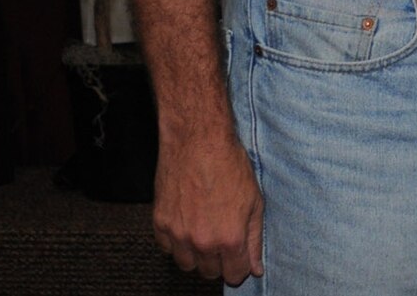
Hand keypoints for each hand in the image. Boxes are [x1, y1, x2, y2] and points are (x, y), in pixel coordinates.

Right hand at [152, 128, 263, 283]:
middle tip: (223, 237)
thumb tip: (256, 269)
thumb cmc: (230, 166)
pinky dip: (177, 241)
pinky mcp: (160, 223)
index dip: (239, 267)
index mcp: (230, 238)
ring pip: (187, 264)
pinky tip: (188, 222)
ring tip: (205, 230)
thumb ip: (255, 239)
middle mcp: (202, 242)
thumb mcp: (255, 201)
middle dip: (219, 260)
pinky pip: (167, 248)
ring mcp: (178, 235)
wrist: (199, 142)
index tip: (239, 257)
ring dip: (197, 254)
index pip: (234, 275)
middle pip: (210, 273)